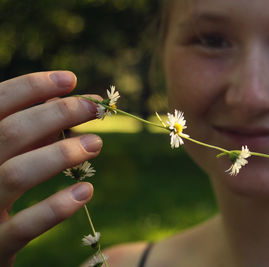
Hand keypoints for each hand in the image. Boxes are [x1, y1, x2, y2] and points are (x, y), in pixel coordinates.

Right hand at [0, 71, 101, 265]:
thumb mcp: (5, 155)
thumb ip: (30, 132)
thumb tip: (68, 101)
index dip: (33, 87)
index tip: (71, 79)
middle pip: (11, 133)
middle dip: (58, 114)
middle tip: (95, 109)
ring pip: (16, 174)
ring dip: (62, 154)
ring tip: (97, 143)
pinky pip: (26, 225)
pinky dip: (57, 207)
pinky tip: (85, 191)